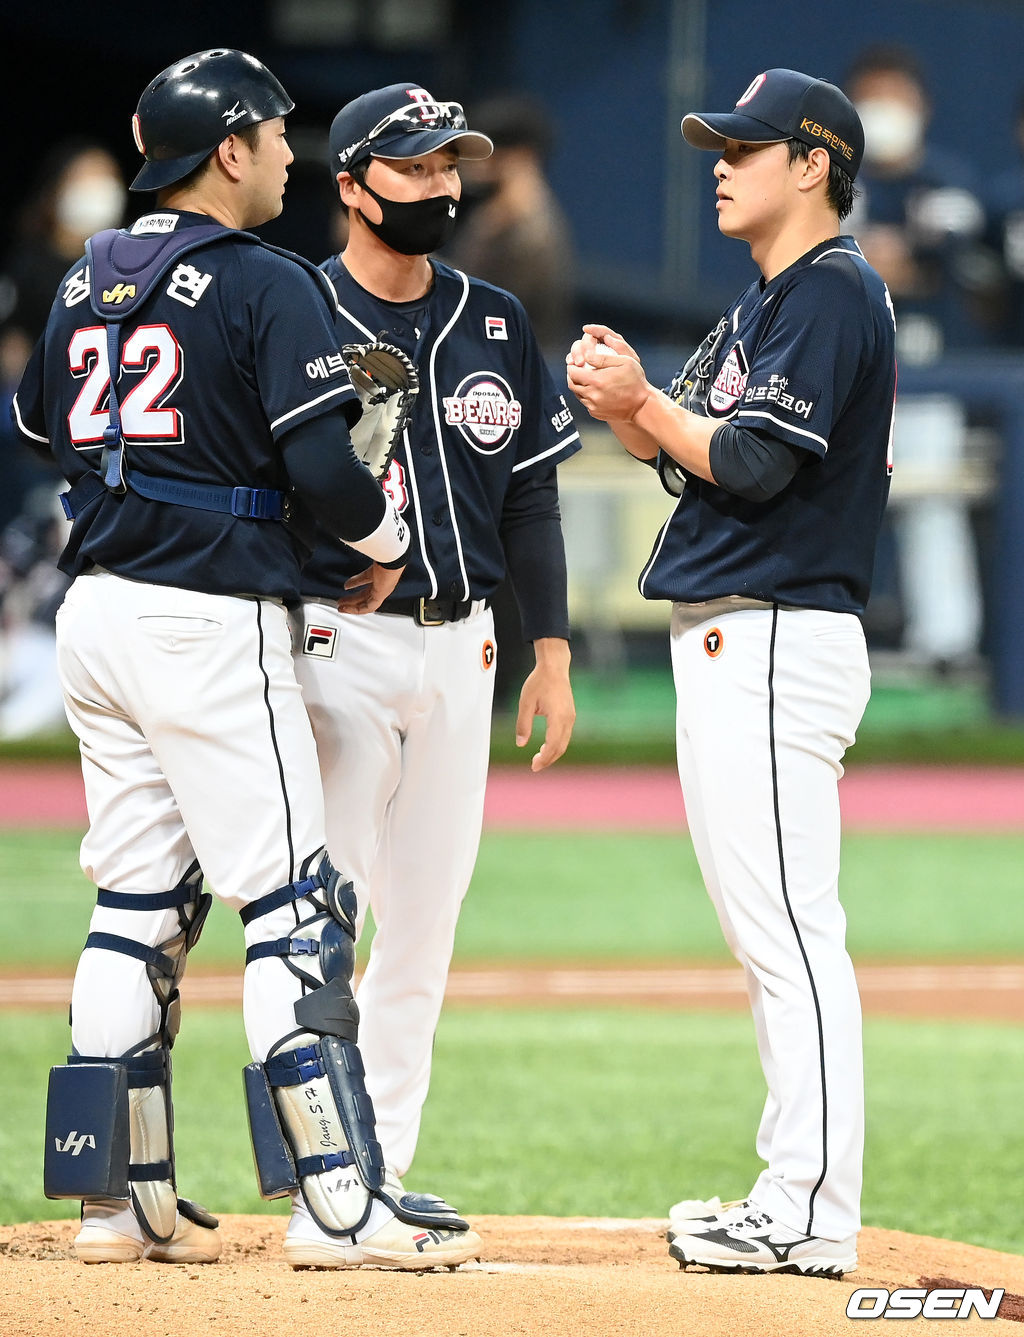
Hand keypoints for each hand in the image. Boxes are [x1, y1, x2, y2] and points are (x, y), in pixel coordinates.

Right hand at [336, 562, 403, 613]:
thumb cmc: (384, 557)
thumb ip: (357, 578)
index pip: (366, 581)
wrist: (391, 558)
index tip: (346, 586)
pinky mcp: (380, 596)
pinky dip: (357, 609)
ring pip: (366, 603)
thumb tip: (346, 583)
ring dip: (352, 606)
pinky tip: (348, 609)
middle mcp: (382, 585)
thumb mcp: (366, 568)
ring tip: (342, 608)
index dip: (355, 584)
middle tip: (341, 602)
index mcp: (380, 574)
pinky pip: (368, 607)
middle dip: (352, 600)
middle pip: (365, 595)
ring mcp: (382, 591)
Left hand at [515, 639, 574, 771]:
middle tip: (534, 766)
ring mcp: (571, 717)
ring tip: (538, 758)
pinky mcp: (570, 715)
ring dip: (552, 753)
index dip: (543, 758)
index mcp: (558, 717)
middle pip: (560, 748)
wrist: (554, 667)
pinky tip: (545, 746)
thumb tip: (521, 744)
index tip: (533, 766)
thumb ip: (523, 724)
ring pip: (564, 743)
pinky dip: (556, 745)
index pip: (552, 745)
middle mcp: (568, 720)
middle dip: (548, 759)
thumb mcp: (526, 703)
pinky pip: (565, 735)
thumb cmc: (539, 682)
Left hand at [566, 323, 648, 422]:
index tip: (576, 362)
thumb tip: (587, 355)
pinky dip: (586, 396)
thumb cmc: (635, 382)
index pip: (572, 372)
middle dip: (572, 375)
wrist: (641, 406)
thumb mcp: (624, 362)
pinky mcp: (595, 413)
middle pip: (572, 384)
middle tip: (578, 369)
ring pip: (577, 394)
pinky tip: (595, 390)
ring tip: (586, 379)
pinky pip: (585, 403)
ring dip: (579, 386)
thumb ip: (603, 358)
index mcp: (596, 380)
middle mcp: (592, 395)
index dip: (572, 365)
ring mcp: (593, 406)